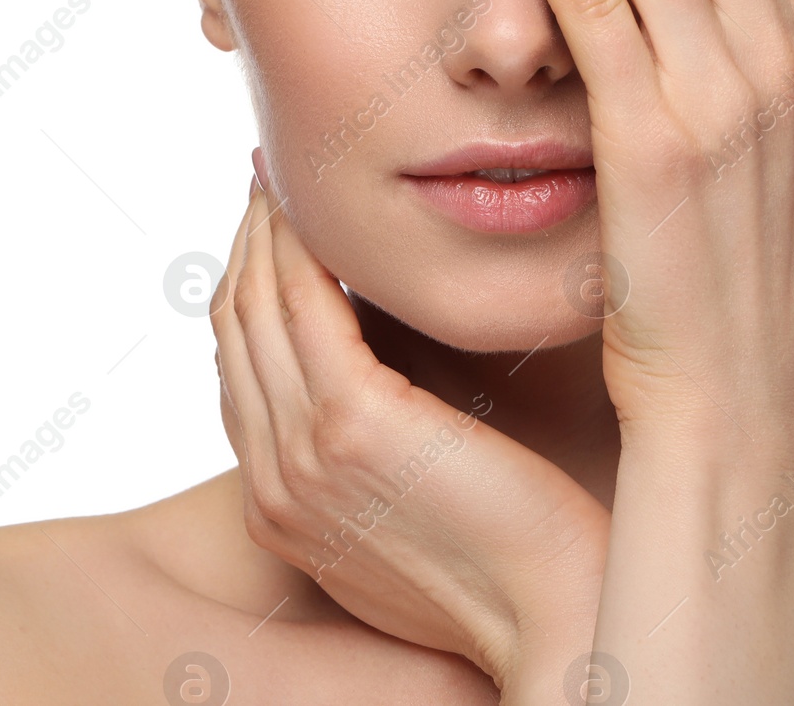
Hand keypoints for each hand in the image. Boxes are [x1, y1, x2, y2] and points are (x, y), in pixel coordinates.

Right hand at [209, 164, 608, 685]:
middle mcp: (271, 481)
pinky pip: (304, 304)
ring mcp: (301, 455)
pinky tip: (329, 208)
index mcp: (277, 503)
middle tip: (274, 178)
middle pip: (234, 326)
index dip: (248, 284)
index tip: (275, 223)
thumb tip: (381, 369)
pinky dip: (307, 245)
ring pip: (258, 304)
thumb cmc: (514, 556)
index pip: (238, 366)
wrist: (559, 617)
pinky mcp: (350, 425)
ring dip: (271, 228)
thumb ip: (374, 443)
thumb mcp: (414, 500)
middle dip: (249, 242)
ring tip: (295, 176)